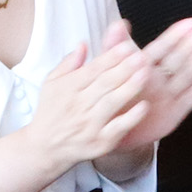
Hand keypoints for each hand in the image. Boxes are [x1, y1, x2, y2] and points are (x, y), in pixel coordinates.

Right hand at [14, 22, 149, 176]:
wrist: (45, 147)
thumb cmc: (50, 111)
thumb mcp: (51, 83)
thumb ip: (68, 63)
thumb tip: (83, 44)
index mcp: (68, 88)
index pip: (93, 69)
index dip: (110, 57)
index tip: (125, 46)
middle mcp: (79, 106)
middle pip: (105, 83)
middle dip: (124, 68)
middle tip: (141, 56)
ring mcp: (90, 125)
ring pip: (113, 103)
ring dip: (130, 87)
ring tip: (145, 73)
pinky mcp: (100, 142)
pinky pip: (118, 128)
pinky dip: (131, 117)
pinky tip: (144, 106)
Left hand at [112, 18, 191, 148]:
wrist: (109, 129)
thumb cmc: (110, 97)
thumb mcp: (107, 69)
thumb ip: (114, 47)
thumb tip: (119, 23)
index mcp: (144, 66)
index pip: (164, 45)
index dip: (178, 33)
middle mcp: (159, 79)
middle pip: (179, 57)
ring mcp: (167, 96)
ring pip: (186, 76)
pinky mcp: (172, 114)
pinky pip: (187, 101)